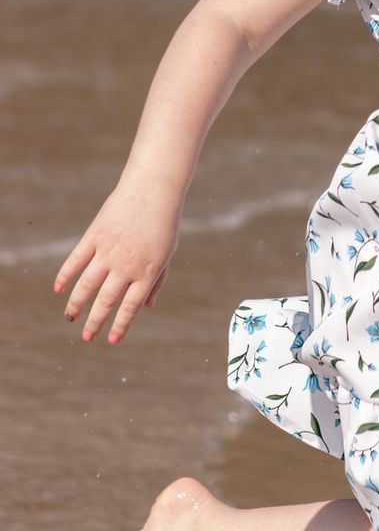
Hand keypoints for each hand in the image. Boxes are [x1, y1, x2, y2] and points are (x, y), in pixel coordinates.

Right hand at [54, 181, 179, 344]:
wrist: (153, 189)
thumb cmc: (163, 222)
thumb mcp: (167, 252)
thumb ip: (157, 280)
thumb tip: (148, 307)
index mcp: (147, 271)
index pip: (130, 306)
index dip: (120, 325)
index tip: (111, 341)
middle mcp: (126, 265)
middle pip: (106, 300)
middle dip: (95, 321)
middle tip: (87, 336)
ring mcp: (109, 250)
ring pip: (87, 285)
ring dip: (76, 304)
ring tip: (70, 317)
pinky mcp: (95, 236)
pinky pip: (76, 260)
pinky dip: (65, 276)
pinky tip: (59, 290)